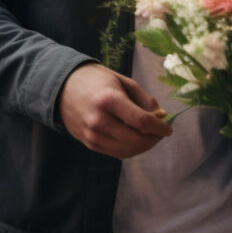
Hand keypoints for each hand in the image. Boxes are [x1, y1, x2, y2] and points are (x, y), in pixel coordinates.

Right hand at [58, 63, 172, 158]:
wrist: (62, 87)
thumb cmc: (96, 80)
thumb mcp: (123, 81)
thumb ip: (143, 99)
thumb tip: (160, 116)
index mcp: (109, 100)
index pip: (141, 121)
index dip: (159, 127)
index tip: (169, 128)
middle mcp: (99, 121)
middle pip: (135, 140)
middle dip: (153, 140)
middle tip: (161, 134)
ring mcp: (92, 135)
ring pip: (126, 151)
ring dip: (143, 147)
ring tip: (151, 137)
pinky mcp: (89, 143)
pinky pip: (115, 153)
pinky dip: (130, 150)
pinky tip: (136, 140)